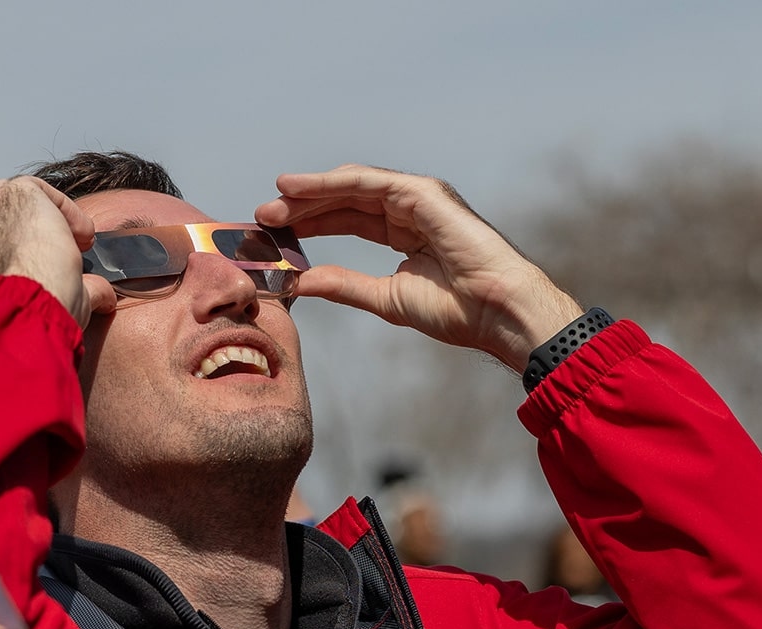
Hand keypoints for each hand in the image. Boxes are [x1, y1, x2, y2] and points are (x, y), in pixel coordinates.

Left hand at [0, 176, 115, 326]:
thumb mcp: (85, 277)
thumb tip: (99, 293)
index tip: (80, 239)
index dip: (64, 215)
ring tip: (19, 286)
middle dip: (23, 234)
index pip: (38, 193)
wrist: (24, 321)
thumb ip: (89, 279)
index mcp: (15, 197)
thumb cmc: (54, 287)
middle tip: (47, 257)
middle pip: (0, 214)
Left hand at [254, 165, 584, 372]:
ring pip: (352, 186)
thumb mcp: (386, 299)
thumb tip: (301, 283)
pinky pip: (367, 183)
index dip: (313, 224)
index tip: (276, 233)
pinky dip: (330, 183)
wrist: (498, 312)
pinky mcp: (423, 193)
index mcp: (406, 232)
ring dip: (310, 191)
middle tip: (263, 216)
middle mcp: (411, 209)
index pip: (350, 220)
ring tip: (274, 200)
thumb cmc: (457, 311)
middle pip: (345, 200)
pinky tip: (299, 188)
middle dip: (304, 206)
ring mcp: (418, 197)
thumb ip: (345, 285)